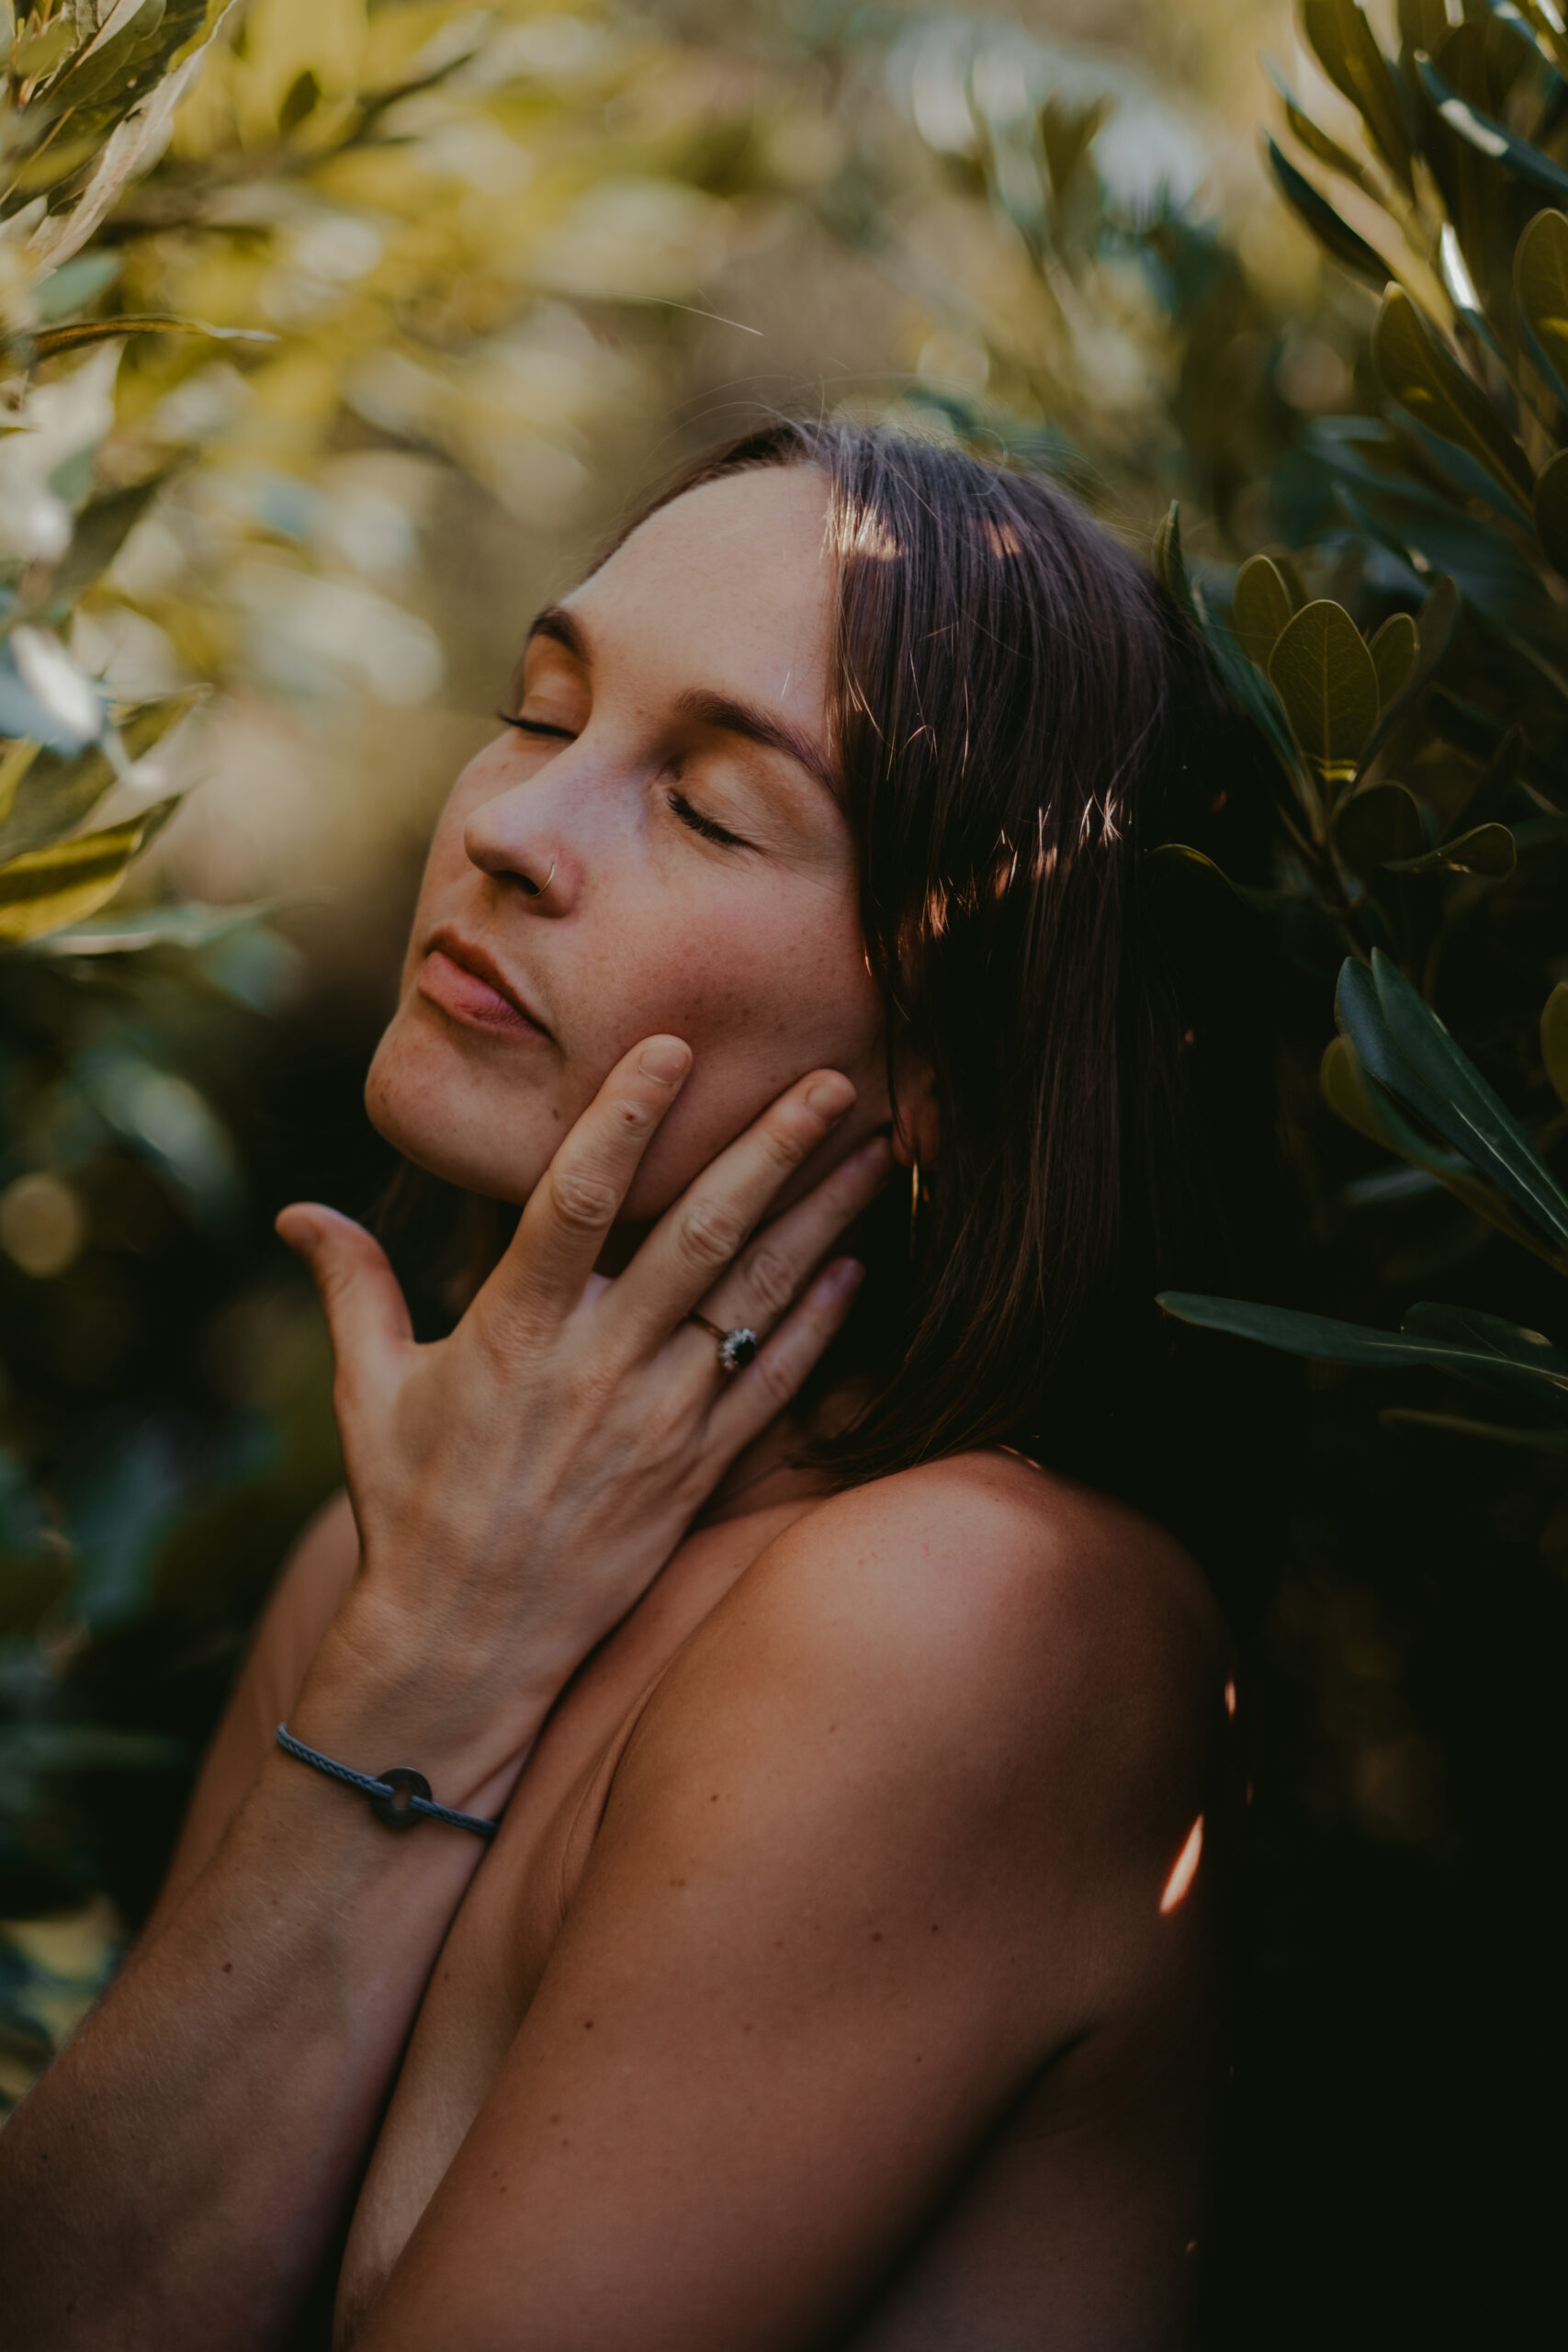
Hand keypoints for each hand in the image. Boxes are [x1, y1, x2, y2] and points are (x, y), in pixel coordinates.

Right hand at [276, 1039, 888, 1802]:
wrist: (465, 1647)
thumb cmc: (411, 1510)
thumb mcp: (369, 1392)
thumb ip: (351, 1288)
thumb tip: (296, 1211)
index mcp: (513, 1334)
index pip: (572, 1203)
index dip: (624, 1121)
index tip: (672, 1049)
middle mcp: (596, 1368)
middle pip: (699, 1237)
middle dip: (772, 1151)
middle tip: (835, 1081)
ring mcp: (657, 1422)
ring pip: (755, 1299)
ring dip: (821, 1220)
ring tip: (878, 1151)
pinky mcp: (696, 1472)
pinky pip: (773, 1385)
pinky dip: (821, 1324)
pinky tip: (860, 1267)